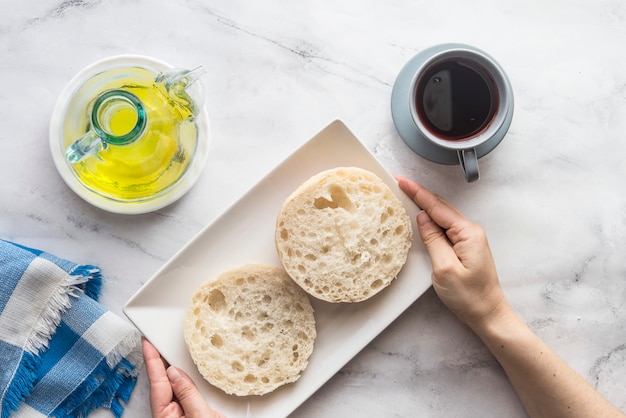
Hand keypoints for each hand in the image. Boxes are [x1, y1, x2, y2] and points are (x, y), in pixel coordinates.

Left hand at [142, 338, 224, 417]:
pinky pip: (186, 392)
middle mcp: (169, 414)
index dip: (151, 359)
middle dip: (163, 361)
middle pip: (163, 381)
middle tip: (162, 340)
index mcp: (165, 414)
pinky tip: (190, 373)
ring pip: (175, 386)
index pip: (156, 381)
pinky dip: (188, 380)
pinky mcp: (191, 414)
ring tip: (177, 353)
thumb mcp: (199, 415)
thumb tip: (177, 373)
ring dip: (178, 370)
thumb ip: (188, 394)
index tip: (147, 342)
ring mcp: (179, 414)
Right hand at [396, 176, 508, 327]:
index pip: (438, 207)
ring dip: (426, 206)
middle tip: (400, 184)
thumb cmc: (470, 297)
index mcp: (468, 233)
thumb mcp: (444, 268)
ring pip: (444, 216)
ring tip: (407, 195)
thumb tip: (423, 218)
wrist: (488, 314)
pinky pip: (446, 227)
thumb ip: (433, 240)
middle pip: (441, 207)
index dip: (418, 193)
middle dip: (420, 195)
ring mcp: (470, 239)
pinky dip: (432, 219)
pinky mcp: (466, 247)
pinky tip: (423, 217)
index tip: (402, 181)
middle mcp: (471, 232)